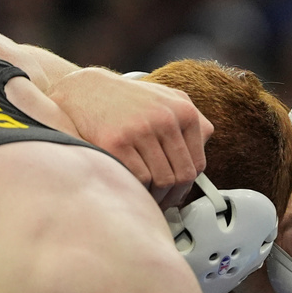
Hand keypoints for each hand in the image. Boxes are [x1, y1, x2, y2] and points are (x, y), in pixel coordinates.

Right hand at [45, 67, 212, 207]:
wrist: (86, 90)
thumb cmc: (127, 101)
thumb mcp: (167, 99)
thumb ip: (193, 121)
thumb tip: (205, 149)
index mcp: (183, 110)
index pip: (197, 164)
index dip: (188, 185)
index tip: (178, 193)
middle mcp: (164, 118)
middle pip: (181, 176)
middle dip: (173, 196)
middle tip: (164, 202)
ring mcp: (140, 130)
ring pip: (162, 182)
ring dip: (156, 197)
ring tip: (149, 197)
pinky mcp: (116, 142)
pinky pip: (139, 179)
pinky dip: (138, 190)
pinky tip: (134, 188)